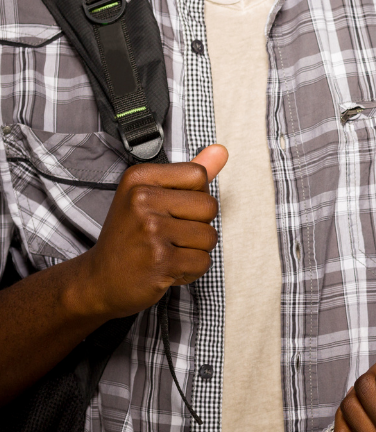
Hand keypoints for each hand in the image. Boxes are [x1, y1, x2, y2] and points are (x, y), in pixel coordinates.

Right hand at [75, 145, 227, 318]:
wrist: (99, 280)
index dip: (194, 195)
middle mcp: (142, 200)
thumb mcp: (151, 196)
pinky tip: (167, 267)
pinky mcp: (161, 260)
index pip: (198, 175)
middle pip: (209, 206)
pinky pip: (203, 261)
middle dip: (198, 224)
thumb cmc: (130, 236)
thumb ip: (188, 175)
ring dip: (195, 249)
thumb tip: (221, 150)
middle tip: (168, 234)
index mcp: (139, 177)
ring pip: (209, 236)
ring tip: (167, 250)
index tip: (170, 209)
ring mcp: (151, 231)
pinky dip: (191, 269)